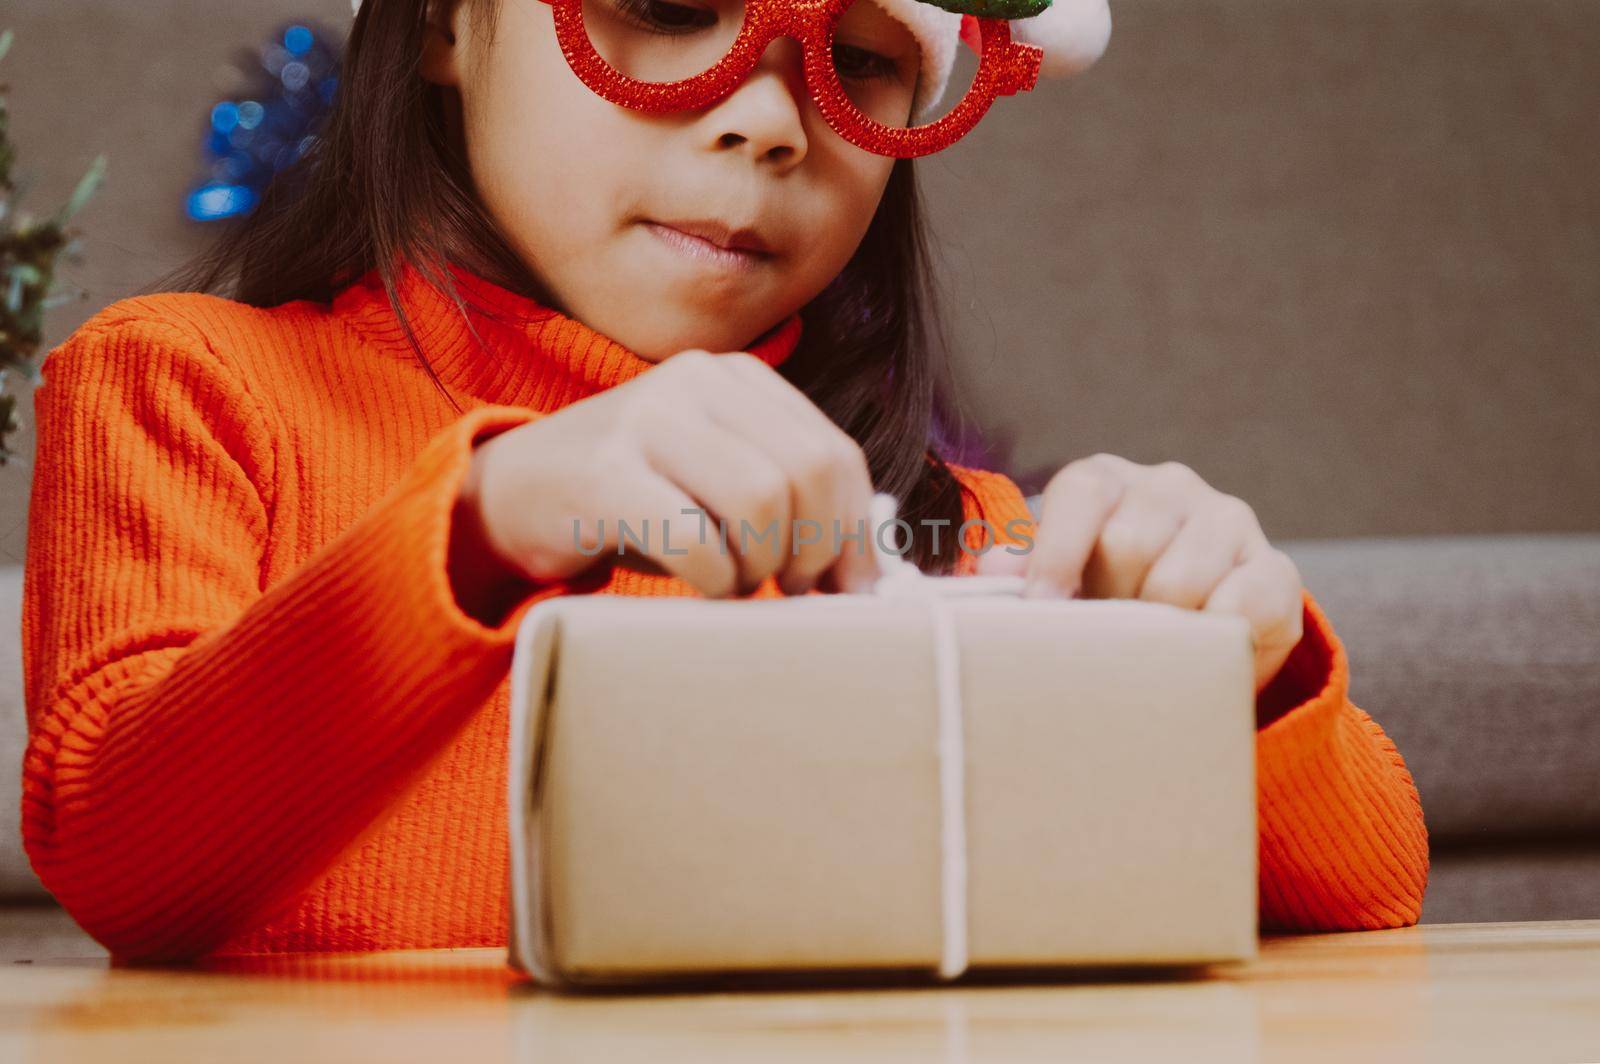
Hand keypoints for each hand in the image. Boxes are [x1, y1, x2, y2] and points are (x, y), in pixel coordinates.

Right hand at [456, 349, 881, 599]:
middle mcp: (696, 380)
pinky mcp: (604, 473)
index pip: (835, 452)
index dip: (855, 530)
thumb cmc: (631, 501)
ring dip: (759, 567)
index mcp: (736, 378)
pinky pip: (696, 541)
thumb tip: (866, 569)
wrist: (510, 493)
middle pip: (807, 474)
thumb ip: (787, 499)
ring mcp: (647, 419)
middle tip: (787, 589)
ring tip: (734, 583)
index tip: (850, 586)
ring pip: (761, 502)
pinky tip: (698, 588)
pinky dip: (713, 583)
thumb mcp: (715, 481)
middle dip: (812, 551)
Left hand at [977, 453, 1303, 692]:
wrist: (1186, 640)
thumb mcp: (1056, 585)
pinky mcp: (1277, 569)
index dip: (1058, 550)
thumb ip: (1019, 574)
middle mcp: (1170, 487)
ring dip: (1159, 628)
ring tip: (1148, 647)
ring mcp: (1229, 520)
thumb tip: (991, 572)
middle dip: (1111, 601)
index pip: (1083, 491)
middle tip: (1106, 636)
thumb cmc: (1101, 602)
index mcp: (1107, 481)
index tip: (1044, 604)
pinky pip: (1243, 605)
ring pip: (1181, 578)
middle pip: (1130, 540)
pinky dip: (1214, 637)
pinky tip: (1200, 650)